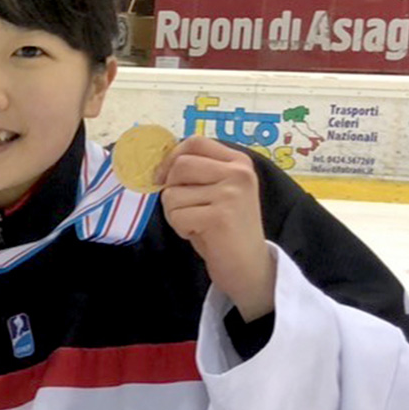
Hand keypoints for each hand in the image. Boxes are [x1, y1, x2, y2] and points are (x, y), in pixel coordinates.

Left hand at [157, 136, 275, 321]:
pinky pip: (176, 215)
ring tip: (197, 224)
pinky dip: (181, 228)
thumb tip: (160, 166)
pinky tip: (200, 235)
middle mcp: (238, 173)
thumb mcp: (218, 192)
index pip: (195, 142)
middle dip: (171, 189)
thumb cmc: (227, 230)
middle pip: (180, 165)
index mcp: (239, 162)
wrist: (249, 267)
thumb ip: (199, 174)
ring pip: (173, 193)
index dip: (171, 158)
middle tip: (183, 209)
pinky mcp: (219, 216)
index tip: (163, 178)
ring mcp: (230, 193)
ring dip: (175, 213)